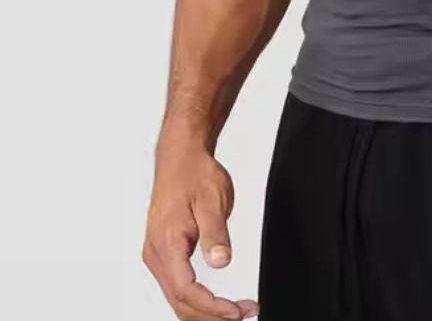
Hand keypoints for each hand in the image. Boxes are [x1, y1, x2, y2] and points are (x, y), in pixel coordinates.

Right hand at [143, 141, 258, 319]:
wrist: (180, 158)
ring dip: (204, 310)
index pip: (185, 290)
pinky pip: (177, 285)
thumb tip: (221, 262)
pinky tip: (214, 301)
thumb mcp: (212, 200)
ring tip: (236, 311)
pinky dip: (196, 299)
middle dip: (211, 315)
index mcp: (166, 244)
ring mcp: (158, 255)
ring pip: (177, 298)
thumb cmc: (194, 174)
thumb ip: (215, 233)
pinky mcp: (164, 252)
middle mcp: (156, 254)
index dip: (211, 306)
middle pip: (179, 302)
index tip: (236, 311)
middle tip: (243, 313)